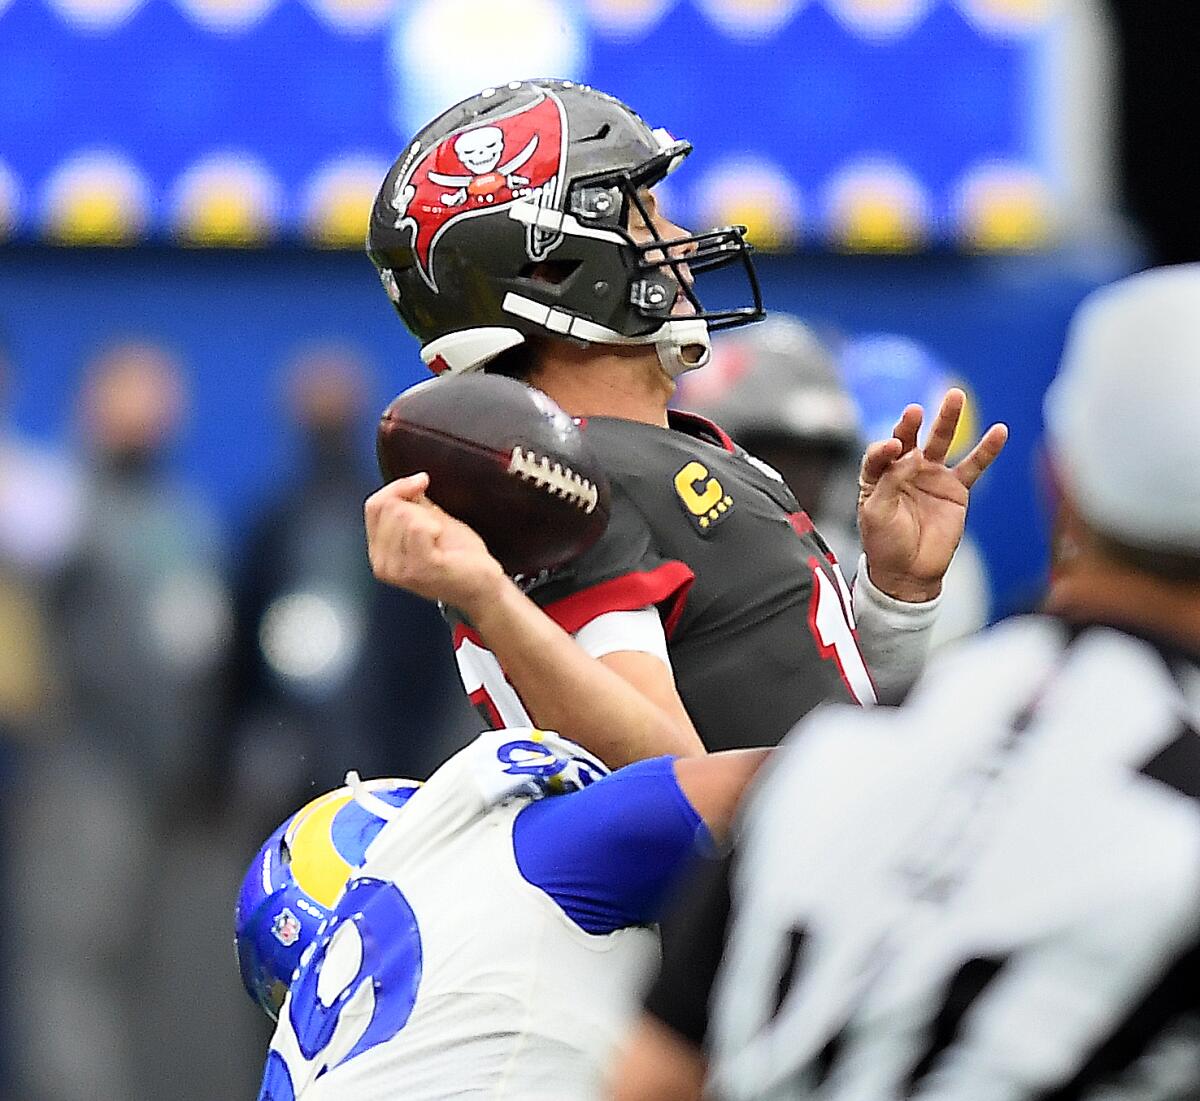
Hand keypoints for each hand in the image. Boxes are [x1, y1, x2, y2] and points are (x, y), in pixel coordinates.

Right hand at [364, 473, 507, 614]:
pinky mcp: (420, 569)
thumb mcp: (430, 522)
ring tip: (440, 536)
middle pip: (388, 508)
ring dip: (428, 517)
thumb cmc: (460, 559)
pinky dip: (435, 525)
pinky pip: (418, 528)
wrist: (482, 587)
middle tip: (436, 523)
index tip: (422, 481)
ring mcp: (399, 569)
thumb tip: (410, 482)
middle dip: (417, 505)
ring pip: (402, 514)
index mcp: (380, 552)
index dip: (397, 487)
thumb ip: (413, 503)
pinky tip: (442, 538)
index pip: (373, 506)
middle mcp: (383, 564)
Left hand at [857, 388, 1007, 602]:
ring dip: (948, 419)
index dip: (885, 448)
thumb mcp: (875, 513)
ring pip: (941, 442)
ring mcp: (931, 476)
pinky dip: (986, 449)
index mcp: (877, 475)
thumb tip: (907, 455)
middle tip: (916, 411)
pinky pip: (973, 465)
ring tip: (955, 396)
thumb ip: (888, 482)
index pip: (881, 452)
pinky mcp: (956, 489)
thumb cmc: (884, 543)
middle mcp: (904, 469)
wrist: (909, 572)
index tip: (893, 447)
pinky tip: (999, 431)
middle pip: (908, 438)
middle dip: (910, 424)